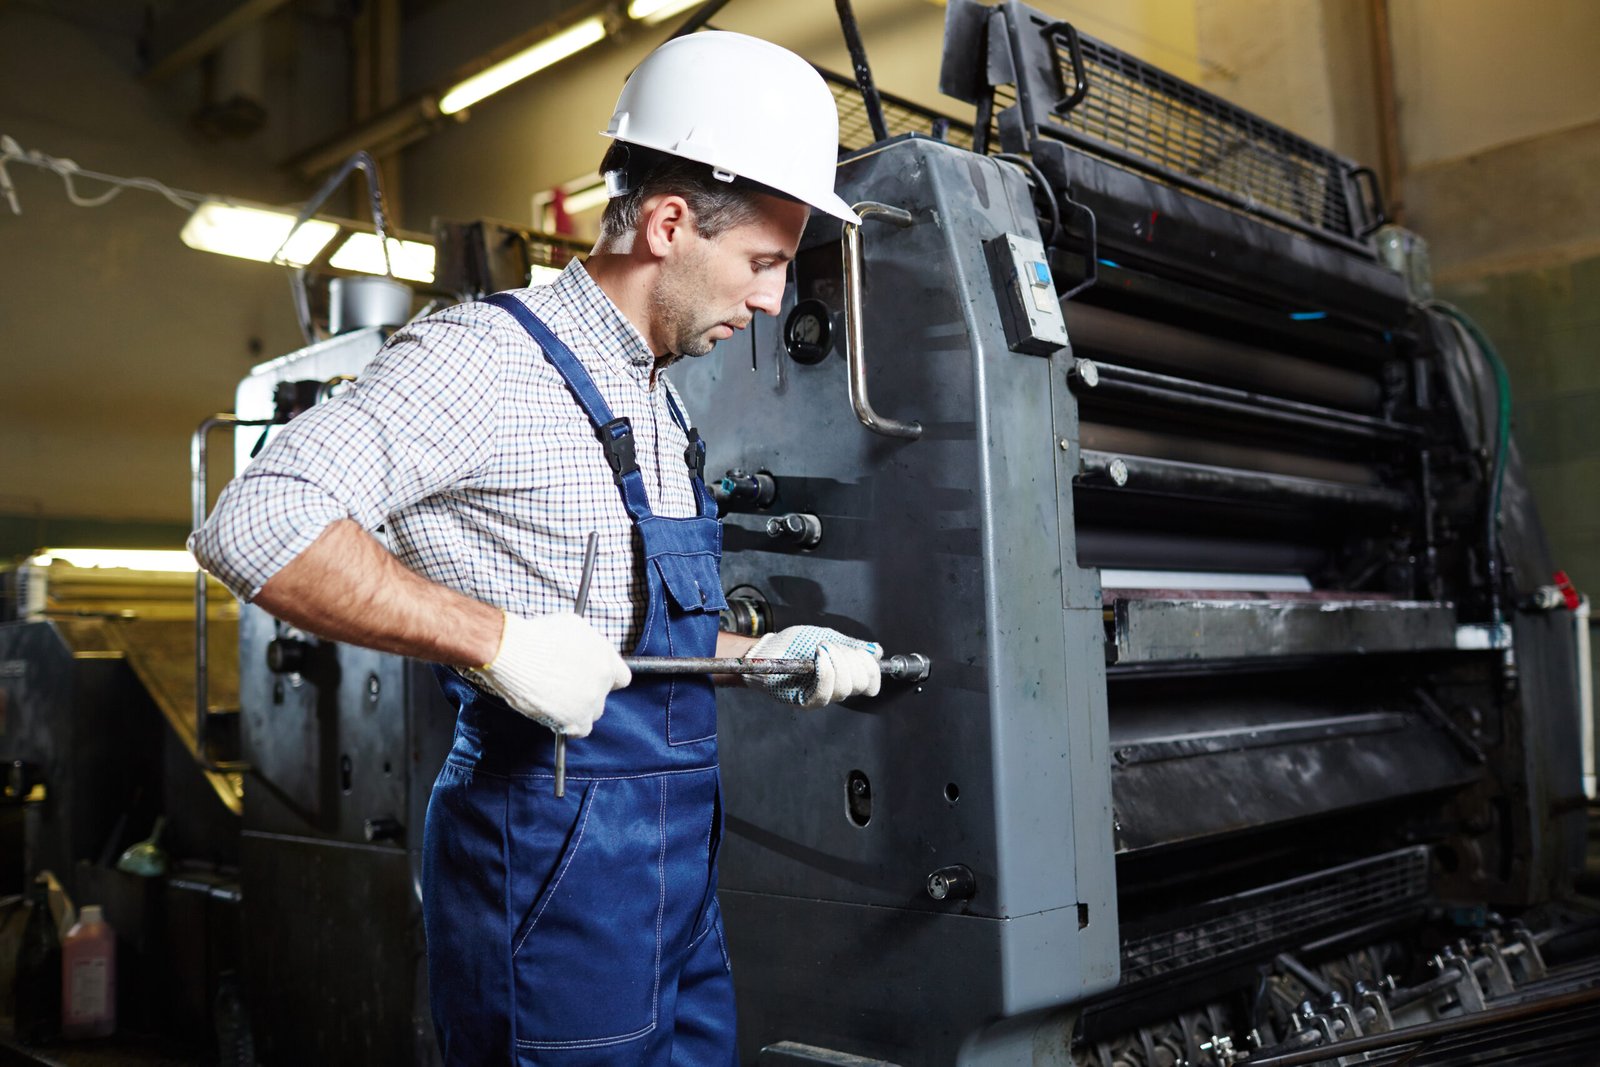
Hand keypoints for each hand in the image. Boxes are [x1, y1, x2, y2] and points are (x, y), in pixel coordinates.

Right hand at [466, 612, 630, 736]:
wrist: (514, 652)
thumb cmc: (536, 636)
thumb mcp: (572, 627)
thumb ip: (585, 644)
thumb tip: (581, 650)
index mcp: (606, 657)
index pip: (621, 678)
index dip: (604, 680)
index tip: (590, 679)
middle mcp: (602, 680)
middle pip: (602, 696)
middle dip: (586, 693)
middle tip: (566, 688)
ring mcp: (589, 701)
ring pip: (591, 714)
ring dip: (577, 709)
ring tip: (554, 700)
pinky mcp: (573, 719)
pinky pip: (579, 731)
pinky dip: (568, 725)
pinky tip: (553, 716)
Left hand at [743, 625, 880, 708]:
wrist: (766, 650)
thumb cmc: (793, 644)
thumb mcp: (828, 637)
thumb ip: (851, 645)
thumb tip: (876, 651)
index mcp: (845, 677)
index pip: (871, 683)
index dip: (871, 666)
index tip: (858, 650)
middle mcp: (836, 690)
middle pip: (861, 683)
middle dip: (851, 658)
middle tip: (830, 645)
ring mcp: (821, 697)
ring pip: (845, 687)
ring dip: (837, 660)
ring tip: (820, 648)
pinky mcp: (806, 702)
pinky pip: (825, 692)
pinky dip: (826, 670)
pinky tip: (818, 655)